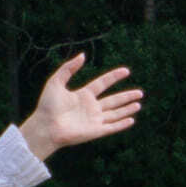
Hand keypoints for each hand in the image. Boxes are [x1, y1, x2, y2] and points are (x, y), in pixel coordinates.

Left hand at [14, 53, 141, 161]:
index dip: (114, 77)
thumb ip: (69, 68)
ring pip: (115, 113)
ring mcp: (94, 120)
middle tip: (140, 92)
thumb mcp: (56, 82)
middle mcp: (90, 108)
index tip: (126, 71)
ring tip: (138, 104)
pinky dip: (122, 124)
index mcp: (82, 95)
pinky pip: (112, 126)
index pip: (102, 84)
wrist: (45, 126)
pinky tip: (132, 120)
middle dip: (127, 96)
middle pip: (113, 100)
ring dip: (127, 109)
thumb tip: (82, 55)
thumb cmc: (47, 106)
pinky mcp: (95, 131)